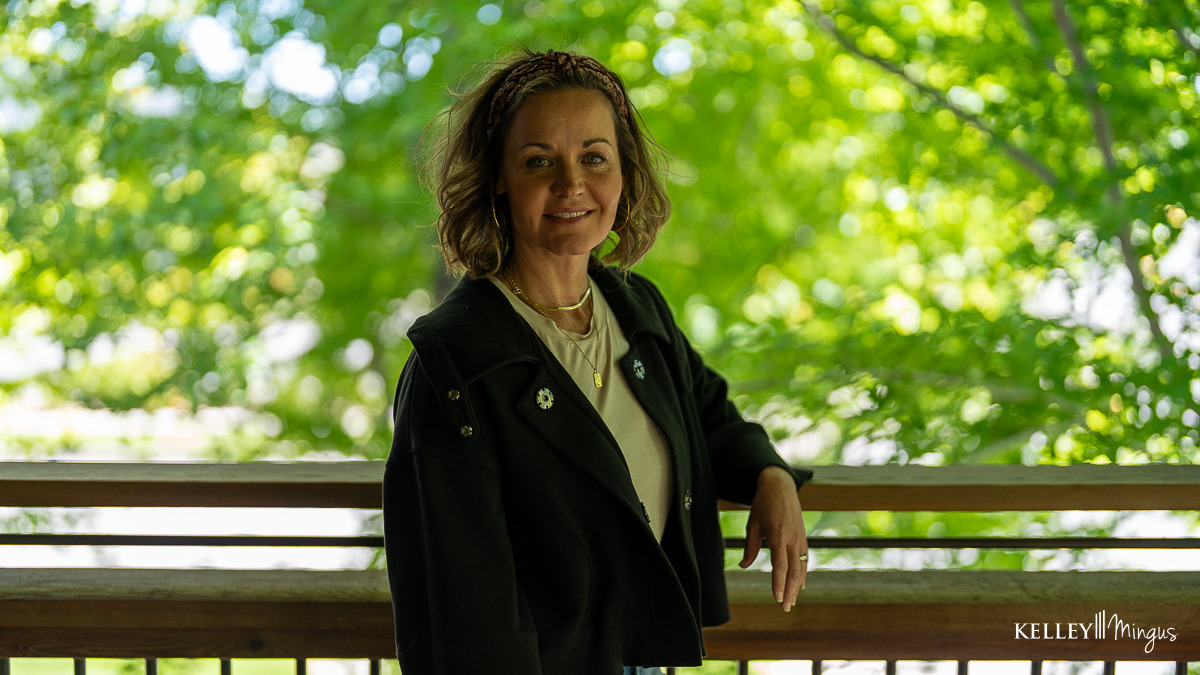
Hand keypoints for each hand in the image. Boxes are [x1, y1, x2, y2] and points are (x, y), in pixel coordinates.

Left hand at [738, 465, 807, 611]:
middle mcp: (792, 539)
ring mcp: (800, 539)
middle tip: (785, 608)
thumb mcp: (752, 524)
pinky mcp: (803, 538)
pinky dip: (802, 574)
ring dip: (796, 586)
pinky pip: (804, 559)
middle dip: (789, 591)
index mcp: (778, 536)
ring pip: (801, 567)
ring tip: (791, 602)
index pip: (779, 565)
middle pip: (793, 571)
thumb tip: (744, 566)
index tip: (777, 598)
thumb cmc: (763, 504)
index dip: (778, 583)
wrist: (780, 487)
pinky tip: (800, 585)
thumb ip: (750, 547)